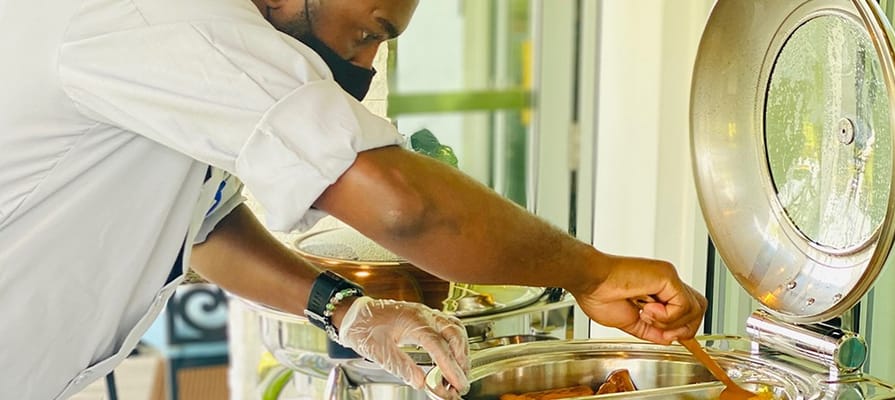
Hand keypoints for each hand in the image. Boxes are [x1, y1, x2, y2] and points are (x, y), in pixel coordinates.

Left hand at [337, 296, 469, 392]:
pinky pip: (449, 325)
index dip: (451, 366)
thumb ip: (402, 366)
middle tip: (461, 381)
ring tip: (460, 371)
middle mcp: (424, 314)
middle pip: (454, 334)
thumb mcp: (380, 351)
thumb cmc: (364, 328)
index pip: (439, 346)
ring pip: (455, 328)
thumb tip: (420, 382)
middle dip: (462, 359)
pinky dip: (456, 341)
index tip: (457, 383)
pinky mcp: (425, 317)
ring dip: (462, 350)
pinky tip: (455, 354)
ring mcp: (426, 314)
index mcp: (413, 321)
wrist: (355, 314)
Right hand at [572, 254, 707, 343]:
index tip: (668, 337)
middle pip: (699, 307)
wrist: (589, 281)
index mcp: (656, 289)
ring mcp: (668, 277)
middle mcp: (665, 281)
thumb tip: (668, 339)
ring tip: (648, 317)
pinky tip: (647, 310)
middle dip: (686, 327)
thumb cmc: (598, 294)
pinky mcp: (667, 276)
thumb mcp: (629, 322)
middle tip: (664, 332)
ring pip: (695, 308)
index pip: (686, 308)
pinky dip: (667, 316)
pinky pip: (683, 305)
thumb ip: (651, 331)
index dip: (682, 327)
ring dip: (673, 323)